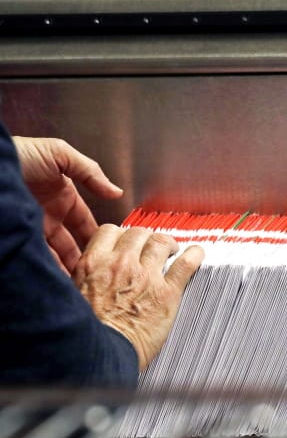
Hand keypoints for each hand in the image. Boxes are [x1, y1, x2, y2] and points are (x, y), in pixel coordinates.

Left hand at [13, 136, 123, 274]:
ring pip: (55, 256)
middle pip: (71, 245)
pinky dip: (49, 269)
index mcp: (62, 199)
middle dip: (84, 259)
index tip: (111, 251)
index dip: (98, 237)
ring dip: (68, 268)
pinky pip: (36, 258)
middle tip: (98, 275)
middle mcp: (48, 217)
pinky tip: (61, 279)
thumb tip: (117, 192)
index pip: (85, 224)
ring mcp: (32, 230)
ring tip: (82, 283)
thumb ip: (91, 172)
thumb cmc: (20, 155)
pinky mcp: (18, 239)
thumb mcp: (60, 154)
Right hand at [74, 226, 204, 370]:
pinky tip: (197, 254)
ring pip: (161, 242)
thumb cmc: (87, 333)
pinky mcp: (167, 293)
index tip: (128, 243)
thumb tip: (96, 271)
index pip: (110, 231)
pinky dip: (195, 255)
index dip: (122, 235)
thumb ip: (88, 278)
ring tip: (172, 250)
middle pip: (138, 234)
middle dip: (146, 238)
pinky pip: (186, 265)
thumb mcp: (75, 296)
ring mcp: (146, 276)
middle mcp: (120, 264)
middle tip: (151, 247)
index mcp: (93, 264)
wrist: (101, 355)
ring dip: (168, 243)